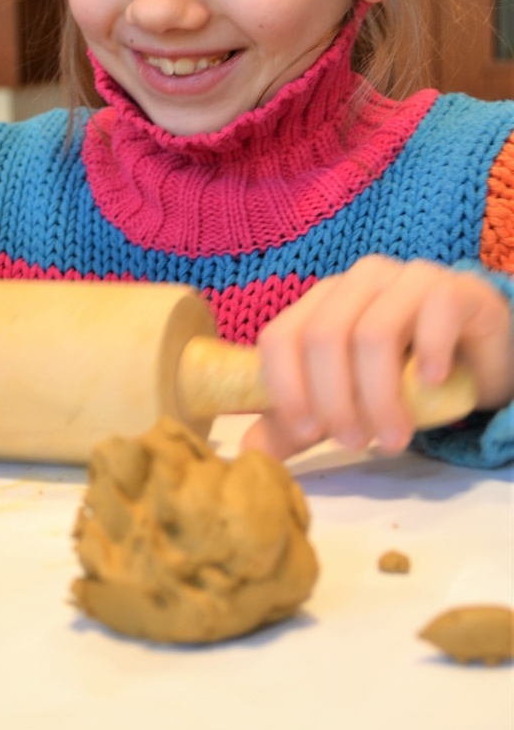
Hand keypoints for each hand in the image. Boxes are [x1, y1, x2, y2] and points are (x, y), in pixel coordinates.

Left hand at [240, 255, 513, 460]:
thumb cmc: (407, 376)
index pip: (280, 336)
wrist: (477, 356)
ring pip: (374, 333)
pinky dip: (430, 355)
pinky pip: (433, 315)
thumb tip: (253, 451)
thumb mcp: (349, 403)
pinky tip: (433, 384)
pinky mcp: (452, 288)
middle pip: (324, 336)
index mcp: (321, 302)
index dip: (286, 387)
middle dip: (335, 400)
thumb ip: (303, 423)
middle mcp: (357, 282)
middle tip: (356, 443)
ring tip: (393, 436)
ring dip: (380, 395)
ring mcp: (405, 278)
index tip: (308, 434)